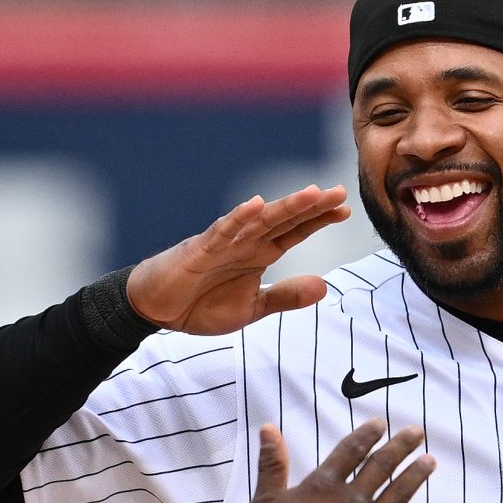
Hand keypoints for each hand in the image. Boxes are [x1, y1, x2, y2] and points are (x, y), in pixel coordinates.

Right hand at [127, 186, 351, 334]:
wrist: (157, 310)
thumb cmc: (200, 304)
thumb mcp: (252, 308)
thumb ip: (285, 296)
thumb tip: (324, 287)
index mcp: (259, 254)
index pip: (294, 232)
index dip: (318, 221)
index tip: (345, 210)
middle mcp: (246, 243)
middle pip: (284, 220)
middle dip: (311, 207)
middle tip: (338, 193)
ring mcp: (224, 243)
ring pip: (260, 221)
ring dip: (285, 207)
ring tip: (311, 194)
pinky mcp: (201, 249)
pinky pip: (223, 231)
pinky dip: (238, 218)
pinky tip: (256, 205)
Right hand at [248, 420, 433, 502]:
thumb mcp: (264, 501)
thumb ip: (271, 464)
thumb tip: (268, 429)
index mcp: (324, 486)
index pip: (351, 451)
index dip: (367, 434)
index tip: (380, 424)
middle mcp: (351, 500)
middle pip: (381, 466)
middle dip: (401, 446)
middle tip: (416, 433)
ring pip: (398, 493)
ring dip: (416, 475)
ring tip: (430, 462)